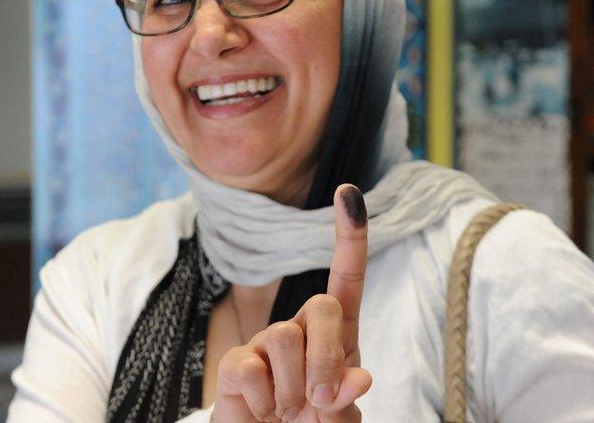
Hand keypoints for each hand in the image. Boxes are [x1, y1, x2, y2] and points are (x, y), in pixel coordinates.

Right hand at [212, 184, 371, 421]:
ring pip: (285, 337)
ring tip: (288, 411)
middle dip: (327, 355)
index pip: (346, 278)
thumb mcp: (338, 419)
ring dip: (294, 389)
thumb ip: (347, 400)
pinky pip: (251, 367)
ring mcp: (266, 344)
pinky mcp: (235, 364)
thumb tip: (359, 377)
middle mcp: (301, 329)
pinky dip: (265, 401)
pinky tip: (263, 410)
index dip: (350, 236)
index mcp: (337, 334)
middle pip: (320, 305)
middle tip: (320, 399)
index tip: (348, 193)